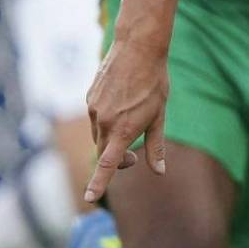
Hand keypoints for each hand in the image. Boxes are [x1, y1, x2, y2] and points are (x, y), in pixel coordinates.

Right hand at [83, 34, 168, 203]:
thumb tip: (159, 172)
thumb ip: (155, 146)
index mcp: (123, 130)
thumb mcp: (159, 116)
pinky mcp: (89, 98)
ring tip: (132, 122)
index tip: (89, 199)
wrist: (138, 48)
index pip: (107, 164)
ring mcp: (94, 109)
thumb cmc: (154, 83)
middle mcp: (104, 122)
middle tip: (136, 158)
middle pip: (104, 152)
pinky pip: (96, 119)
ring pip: (99, 136)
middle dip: (117, 160)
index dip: (98, 183)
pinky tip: (122, 104)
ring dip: (111, 140)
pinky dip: (107, 122)